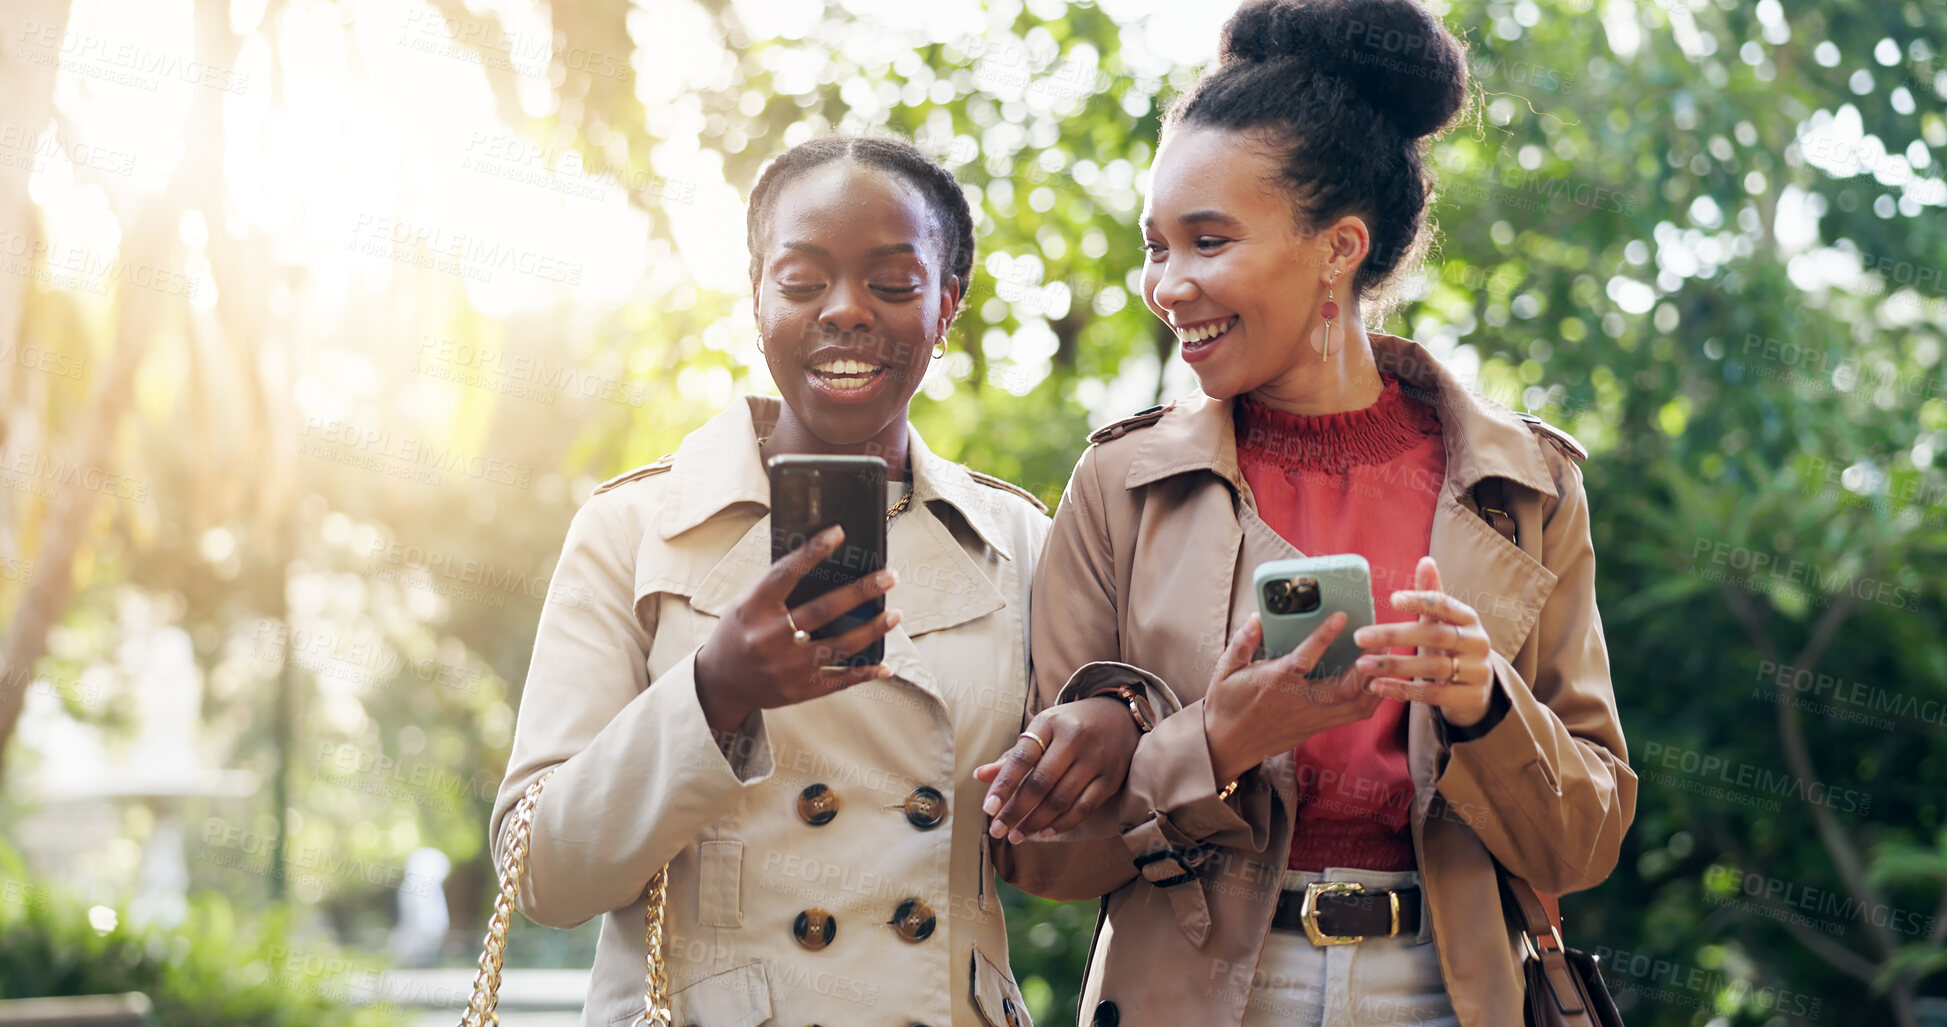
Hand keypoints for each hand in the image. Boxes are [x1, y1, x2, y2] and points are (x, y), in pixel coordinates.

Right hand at [694, 525, 901, 735]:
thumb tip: (824, 565)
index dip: (812, 552)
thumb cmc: (739, 635)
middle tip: (889, 577)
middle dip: (860, 592)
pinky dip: (864, 673)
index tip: (839, 533)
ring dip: (871, 630)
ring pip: (837, 646)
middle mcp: (768, 638)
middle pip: (822, 611)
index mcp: (752, 610)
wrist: (719, 685)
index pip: (785, 574)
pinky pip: (838, 681)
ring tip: (895, 615)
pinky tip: (884, 665)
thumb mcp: (746, 607)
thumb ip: (777, 591)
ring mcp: (784, 668)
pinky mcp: (797, 692)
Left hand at [973, 696, 1138, 843]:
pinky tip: (1044, 833)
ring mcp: (1096, 759)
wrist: (1119, 716)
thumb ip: (1013, 756)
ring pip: (1061, 798)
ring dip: (1036, 822)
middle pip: (1041, 782)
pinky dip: (1062, 823)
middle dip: (1016, 810)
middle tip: (998, 830)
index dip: (1003, 784)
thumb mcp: (1042, 730)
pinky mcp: (1111, 778)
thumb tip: (980, 776)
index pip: (1023, 756)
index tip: (988, 808)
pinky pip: (1084, 807)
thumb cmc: (1070, 726)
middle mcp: (1074, 738)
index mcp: (1050, 723)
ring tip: (1016, 836)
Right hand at [1202, 613, 1382, 786]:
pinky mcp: (1317, 728)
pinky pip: (1353, 715)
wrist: (1226, 745)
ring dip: (1375, 683)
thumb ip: (1242, 643)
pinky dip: (1370, 699)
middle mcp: (1300, 702)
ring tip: (1385, 659)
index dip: (1324, 636)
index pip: (1305, 657)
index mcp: (1276, 682)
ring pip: (1357, 706)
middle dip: (1368, 664)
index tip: (1342, 617)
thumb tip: (1256, 618)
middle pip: (1345, 688)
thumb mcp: (1225, 670)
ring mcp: (1312, 718)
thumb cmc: (1226, 704)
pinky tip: (1376, 682)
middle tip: (1380, 639)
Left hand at [1353, 556, 1493, 726]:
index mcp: (1468, 619)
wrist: (1477, 689)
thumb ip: (1432, 594)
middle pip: (1434, 635)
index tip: (1392, 600)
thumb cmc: (1451, 647)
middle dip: (1395, 635)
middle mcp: (1477, 643)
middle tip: (1360, 636)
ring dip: (1394, 665)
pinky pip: (1431, 694)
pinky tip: (1376, 686)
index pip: (1444, 605)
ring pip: (1431, 667)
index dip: (1419, 601)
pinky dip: (1402, 690)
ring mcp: (1476, 672)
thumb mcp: (1443, 622)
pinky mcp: (1468, 698)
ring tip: (1362, 664)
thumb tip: (1425, 561)